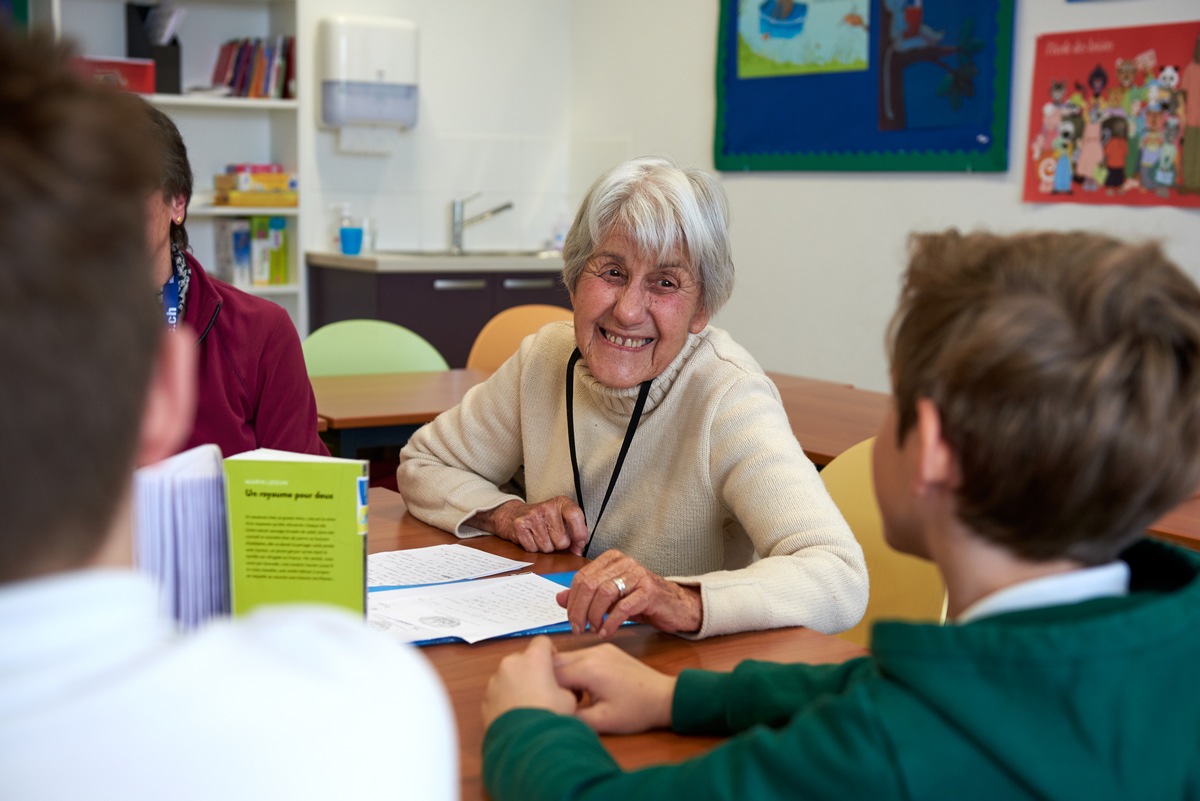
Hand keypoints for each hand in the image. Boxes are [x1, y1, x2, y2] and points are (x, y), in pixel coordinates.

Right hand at [468, 497, 587, 554]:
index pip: (575, 516)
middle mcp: (547, 507)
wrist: (514, 514)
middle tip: (552, 537)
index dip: (580, 534)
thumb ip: (574, 535)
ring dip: (546, 548)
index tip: (579, 543)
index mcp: (561, 502)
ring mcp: (532, 516)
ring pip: (547, 548)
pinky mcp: (520, 526)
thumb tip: (578, 551)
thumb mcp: (562, 521)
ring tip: (541, 537)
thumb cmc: (544, 520)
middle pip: (562, 541)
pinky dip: (533, 548)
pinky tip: (531, 538)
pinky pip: (533, 549)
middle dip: (559, 545)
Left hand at [482, 636, 577, 728]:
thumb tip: (558, 690)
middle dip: (531, 670)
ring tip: (528, 705)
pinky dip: (505, 699)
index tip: (552, 663)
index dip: (549, 651)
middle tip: (542, 688)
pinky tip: (517, 715)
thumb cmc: (548, 717)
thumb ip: (562, 686)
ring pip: (508, 676)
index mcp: (534, 658)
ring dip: (517, 685)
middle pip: (523, 659)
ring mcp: (495, 681)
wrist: (525, 743)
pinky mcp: (486, 698)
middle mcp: (511, 664)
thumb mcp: (568, 699)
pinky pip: (498, 693)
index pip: (542, 641)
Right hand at [554, 643, 676, 733]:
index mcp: (588, 668)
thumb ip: (572, 717)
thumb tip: (550, 713)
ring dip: (561, 675)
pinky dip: (574, 669)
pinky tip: (584, 688)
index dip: (544, 691)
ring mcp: (599, 648)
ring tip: (573, 696)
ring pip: (566, 656)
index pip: (549, 675)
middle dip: (549, 680)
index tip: (548, 705)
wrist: (664, 696)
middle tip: (555, 700)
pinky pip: (579, 655)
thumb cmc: (636, 711)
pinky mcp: (606, 649)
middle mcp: (591, 652)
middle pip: (554, 661)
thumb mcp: (601, 721)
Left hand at [556, 550, 702, 637]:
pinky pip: (623, 607)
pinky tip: (607, 631)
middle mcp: (624, 562)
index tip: (571, 620)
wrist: (676, 606)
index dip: (572, 600)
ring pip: (604, 593)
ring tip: (594, 630)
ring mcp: (638, 575)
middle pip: (590, 584)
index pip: (582, 577)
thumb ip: (585, 596)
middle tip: (578, 628)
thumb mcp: (610, 598)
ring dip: (594, 616)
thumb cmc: (641, 601)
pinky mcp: (649, 591)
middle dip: (579, 610)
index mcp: (612, 559)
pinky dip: (611, 622)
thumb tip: (558, 598)